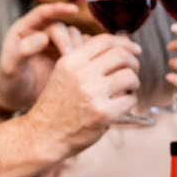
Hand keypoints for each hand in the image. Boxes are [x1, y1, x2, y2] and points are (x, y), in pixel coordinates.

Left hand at [0, 3, 84, 111]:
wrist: (19, 100)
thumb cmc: (10, 82)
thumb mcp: (10, 67)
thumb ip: (22, 51)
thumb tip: (43, 38)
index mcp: (24, 30)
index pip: (42, 13)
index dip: (57, 9)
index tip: (73, 10)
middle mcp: (42, 33)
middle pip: (61, 27)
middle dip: (66, 39)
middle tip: (68, 55)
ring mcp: (56, 44)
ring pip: (74, 37)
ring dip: (78, 47)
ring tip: (76, 63)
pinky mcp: (68, 56)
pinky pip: (82, 50)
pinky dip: (88, 54)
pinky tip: (90, 63)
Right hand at [24, 33, 140, 155]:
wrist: (43, 135)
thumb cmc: (57, 106)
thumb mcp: (63, 74)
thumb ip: (86, 60)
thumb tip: (122, 46)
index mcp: (70, 61)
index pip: (105, 40)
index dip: (124, 44)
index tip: (134, 51)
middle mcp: (80, 74)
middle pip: (121, 55)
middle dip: (133, 63)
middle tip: (130, 73)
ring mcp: (92, 93)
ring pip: (130, 77)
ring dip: (133, 84)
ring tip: (125, 92)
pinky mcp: (102, 113)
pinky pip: (130, 100)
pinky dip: (130, 103)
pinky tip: (119, 107)